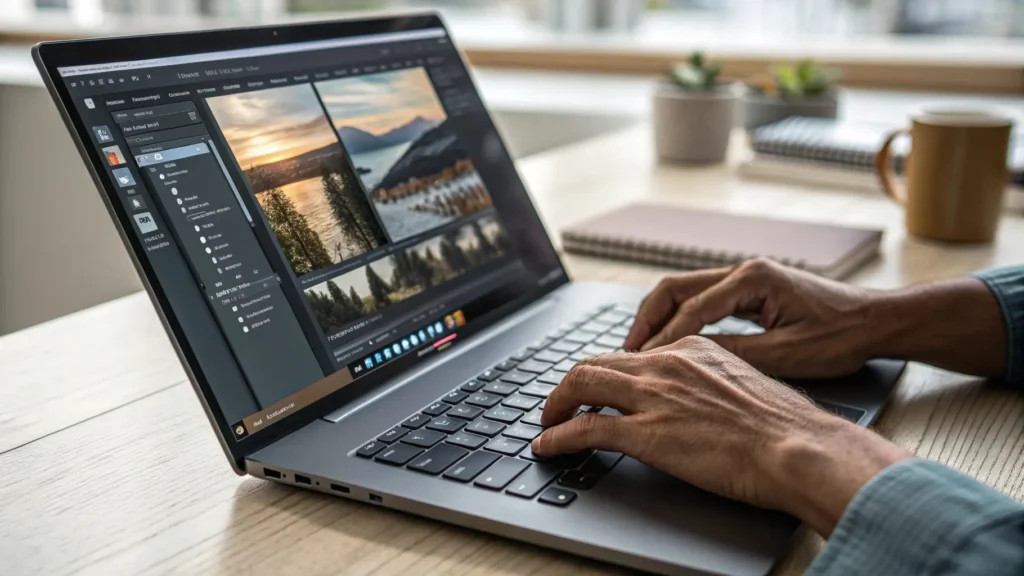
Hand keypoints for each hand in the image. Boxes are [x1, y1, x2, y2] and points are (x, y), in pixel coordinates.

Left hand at [531, 337, 912, 535]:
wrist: (800, 447)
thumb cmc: (786, 427)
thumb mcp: (744, 385)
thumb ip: (711, 384)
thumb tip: (697, 402)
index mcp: (692, 350)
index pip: (631, 354)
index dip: (605, 373)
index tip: (596, 390)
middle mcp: (667, 364)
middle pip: (596, 363)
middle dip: (570, 384)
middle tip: (559, 404)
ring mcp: (654, 397)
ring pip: (581, 385)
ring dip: (555, 405)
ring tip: (546, 422)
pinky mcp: (647, 433)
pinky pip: (585, 429)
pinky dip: (557, 436)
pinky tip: (547, 446)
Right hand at [624, 258, 878, 377]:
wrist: (876, 322)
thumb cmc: (842, 336)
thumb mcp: (787, 354)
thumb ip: (736, 355)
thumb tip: (689, 361)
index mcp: (752, 278)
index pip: (692, 309)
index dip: (665, 340)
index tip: (643, 365)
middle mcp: (743, 271)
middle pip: (675, 288)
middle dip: (647, 319)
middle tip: (627, 351)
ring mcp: (745, 278)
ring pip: (685, 292)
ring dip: (659, 318)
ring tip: (640, 348)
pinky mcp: (749, 291)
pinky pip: (702, 300)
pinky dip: (679, 320)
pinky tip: (670, 343)